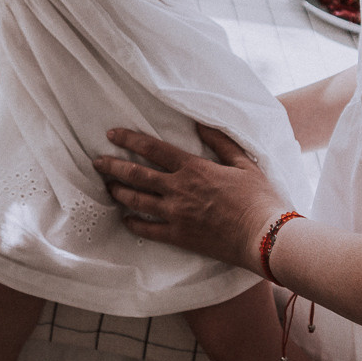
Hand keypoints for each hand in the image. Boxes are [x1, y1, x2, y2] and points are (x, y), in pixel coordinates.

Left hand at [92, 125, 284, 273]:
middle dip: (112, 165)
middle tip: (96, 161)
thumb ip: (220, 142)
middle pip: (136, 174)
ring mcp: (176, 214)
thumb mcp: (243, 163)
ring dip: (119, 191)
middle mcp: (178, 189)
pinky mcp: (179, 236)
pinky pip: (148, 230)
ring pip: (137, 200)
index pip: (152, 148)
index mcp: (193, 168)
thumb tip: (200, 124)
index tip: (111, 134)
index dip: (129, 139)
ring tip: (108, 186)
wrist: (265, 236)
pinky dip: (133, 224)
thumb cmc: (260, 198)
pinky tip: (125, 219)